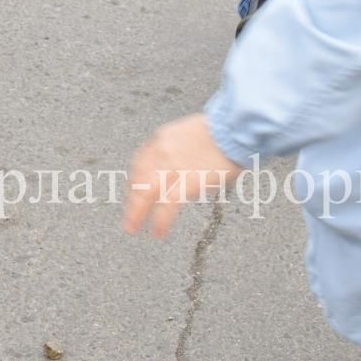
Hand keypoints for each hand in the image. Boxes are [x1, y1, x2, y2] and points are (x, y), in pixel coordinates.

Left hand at [122, 113, 243, 238]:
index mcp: (162, 139)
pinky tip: (158, 232)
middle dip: (131, 199)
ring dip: (136, 213)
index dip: (135, 180)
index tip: (134, 191)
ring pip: (146, 193)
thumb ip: (180, 150)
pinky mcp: (187, 182)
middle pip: (138, 179)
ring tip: (132, 228)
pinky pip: (168, 206)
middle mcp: (162, 153)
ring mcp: (172, 168)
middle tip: (128, 215)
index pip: (140, 163)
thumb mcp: (191, 133)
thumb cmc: (221, 131)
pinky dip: (161, 221)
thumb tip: (184, 165)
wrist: (232, 128)